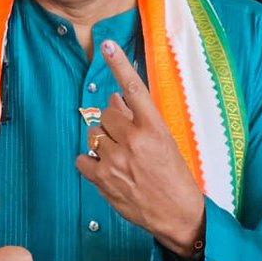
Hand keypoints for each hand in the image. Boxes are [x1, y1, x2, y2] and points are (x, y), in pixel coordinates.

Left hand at [75, 40, 204, 256]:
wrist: (179, 215)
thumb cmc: (175, 177)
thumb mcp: (166, 141)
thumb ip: (140, 120)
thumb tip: (115, 100)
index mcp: (154, 128)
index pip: (133, 89)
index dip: (120, 65)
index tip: (108, 46)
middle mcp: (133, 140)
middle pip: (106, 113)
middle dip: (113, 122)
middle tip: (125, 138)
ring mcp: (115, 160)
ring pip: (94, 135)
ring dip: (103, 142)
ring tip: (120, 157)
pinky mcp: (102, 179)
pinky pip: (82, 158)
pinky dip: (90, 161)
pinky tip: (105, 168)